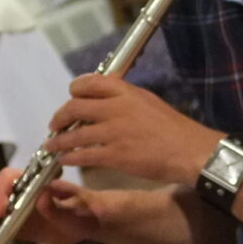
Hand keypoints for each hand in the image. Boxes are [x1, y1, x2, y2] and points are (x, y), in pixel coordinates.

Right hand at [0, 168, 105, 243]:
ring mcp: (9, 207)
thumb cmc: (83, 211)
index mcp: (33, 182)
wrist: (84, 223)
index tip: (4, 209)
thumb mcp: (76, 212)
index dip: (2, 191)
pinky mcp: (7, 224)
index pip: (8, 177)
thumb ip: (60, 206)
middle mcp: (17, 191)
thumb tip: (43, 196)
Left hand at [45, 75, 222, 186]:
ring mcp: (113, 132)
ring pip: (74, 133)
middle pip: (75, 107)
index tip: (70, 99)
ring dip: (58, 141)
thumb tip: (109, 102)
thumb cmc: (175, 130)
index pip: (89, 83)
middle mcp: (116, 108)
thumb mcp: (150, 103)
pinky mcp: (114, 155)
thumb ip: (127, 100)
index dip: (74, 91)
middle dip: (59, 117)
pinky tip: (65, 160)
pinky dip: (70, 156)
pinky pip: (83, 154)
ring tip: (52, 146)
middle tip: (54, 125)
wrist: (190, 151)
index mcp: (126, 92)